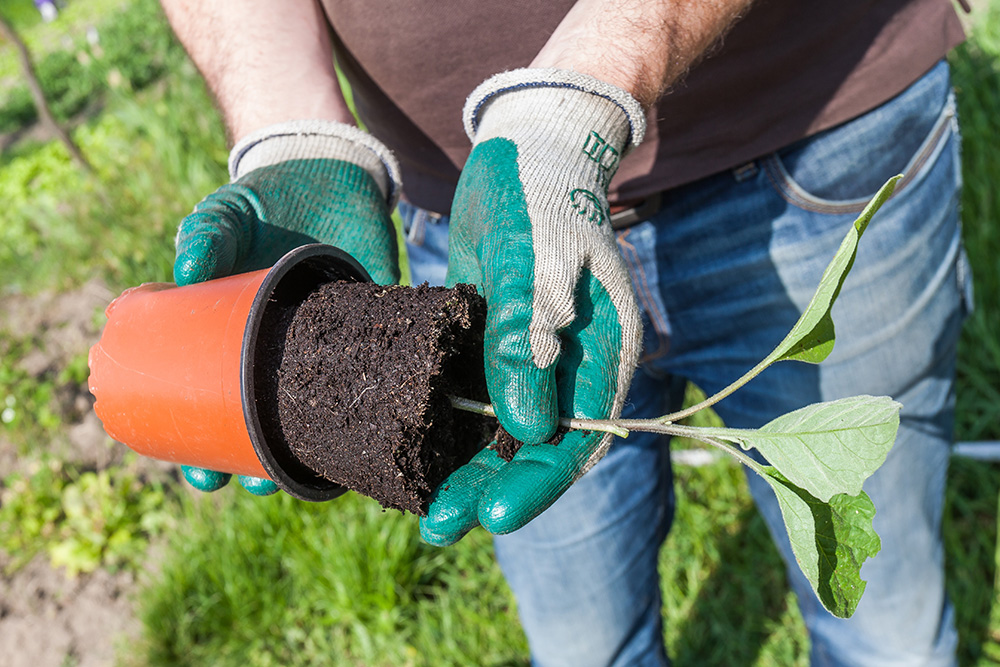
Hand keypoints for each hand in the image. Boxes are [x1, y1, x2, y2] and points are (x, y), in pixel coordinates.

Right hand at [175, 120, 401, 494]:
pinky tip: (378, 432)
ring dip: (315, 447)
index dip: (202, 450)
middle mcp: (285, 355)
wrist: (331, 169)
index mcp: (239, 342)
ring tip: (310, 469)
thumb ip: (206, 231)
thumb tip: (184, 269)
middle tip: (259, 483)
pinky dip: (379, 404)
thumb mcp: (229, 212)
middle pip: (267, 425)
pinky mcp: (378, 327)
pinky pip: (380, 377)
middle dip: (260, 464)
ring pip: (322, 415)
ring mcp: (333, 347)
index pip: (213, 409)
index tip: (203, 477)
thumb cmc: (266, 199)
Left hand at [420, 69, 644, 543]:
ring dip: (460, 467)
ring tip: (419, 508)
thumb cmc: (542, 197)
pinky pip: (469, 397)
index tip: (493, 514)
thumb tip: (525, 427)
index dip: (537, 483)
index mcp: (601, 356)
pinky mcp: (489, 345)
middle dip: (489, 490)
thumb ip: (529, 340)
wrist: (524, 151)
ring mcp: (528, 360)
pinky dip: (443, 425)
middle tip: (437, 526)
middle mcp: (568, 370)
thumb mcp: (538, 260)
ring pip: (497, 432)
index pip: (577, 438)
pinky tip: (407, 449)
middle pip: (532, 449)